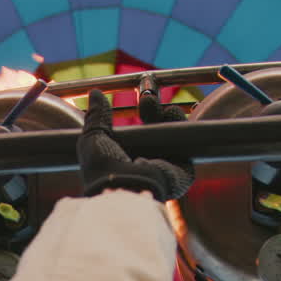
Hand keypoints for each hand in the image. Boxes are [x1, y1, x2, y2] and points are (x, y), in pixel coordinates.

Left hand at [76, 90, 193, 201]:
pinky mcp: (182, 174)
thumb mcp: (93, 138)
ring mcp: (165, 171)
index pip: (141, 135)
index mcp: (126, 163)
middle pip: (158, 134)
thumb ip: (96, 116)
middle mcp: (147, 168)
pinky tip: (172, 113)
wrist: (122, 187)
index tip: (140, 100)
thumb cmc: (103, 169)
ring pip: (173, 138)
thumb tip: (94, 93)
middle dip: (155, 113)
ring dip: (169, 117)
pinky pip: (187, 146)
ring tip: (160, 104)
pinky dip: (181, 127)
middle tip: (148, 98)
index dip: (142, 117)